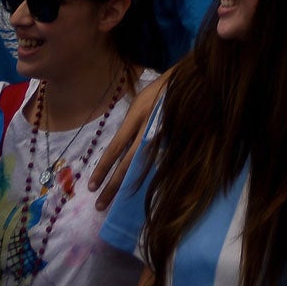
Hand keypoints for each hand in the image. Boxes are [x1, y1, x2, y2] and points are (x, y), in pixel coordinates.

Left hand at [90, 72, 165, 205]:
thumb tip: (122, 150)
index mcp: (137, 117)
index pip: (115, 148)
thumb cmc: (163, 90)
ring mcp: (165, 136)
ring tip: (118, 204)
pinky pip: (162, 162)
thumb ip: (133, 125)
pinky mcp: (178, 140)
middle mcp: (148, 129)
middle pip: (127, 164)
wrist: (194, 79)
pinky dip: (152, 176)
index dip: (103, 168)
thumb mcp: (142, 102)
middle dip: (113, 186)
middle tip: (100, 206)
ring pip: (144, 166)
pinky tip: (145, 190)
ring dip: (130, 185)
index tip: (92, 186)